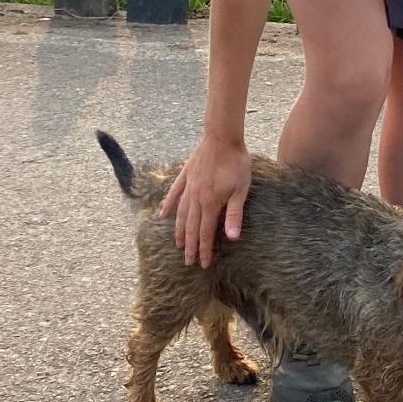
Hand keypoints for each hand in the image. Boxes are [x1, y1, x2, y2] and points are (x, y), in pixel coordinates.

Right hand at [160, 135, 251, 268]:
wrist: (222, 137)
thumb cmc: (236, 163)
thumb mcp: (240, 190)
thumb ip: (234, 214)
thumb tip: (231, 237)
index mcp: (210, 203)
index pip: (206, 232)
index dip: (204, 250)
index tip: (202, 264)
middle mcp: (195, 198)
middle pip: (191, 227)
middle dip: (190, 246)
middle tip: (188, 261)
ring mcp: (188, 186)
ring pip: (181, 214)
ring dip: (180, 230)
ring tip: (178, 244)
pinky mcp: (185, 175)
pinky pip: (174, 194)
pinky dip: (168, 205)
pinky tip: (162, 214)